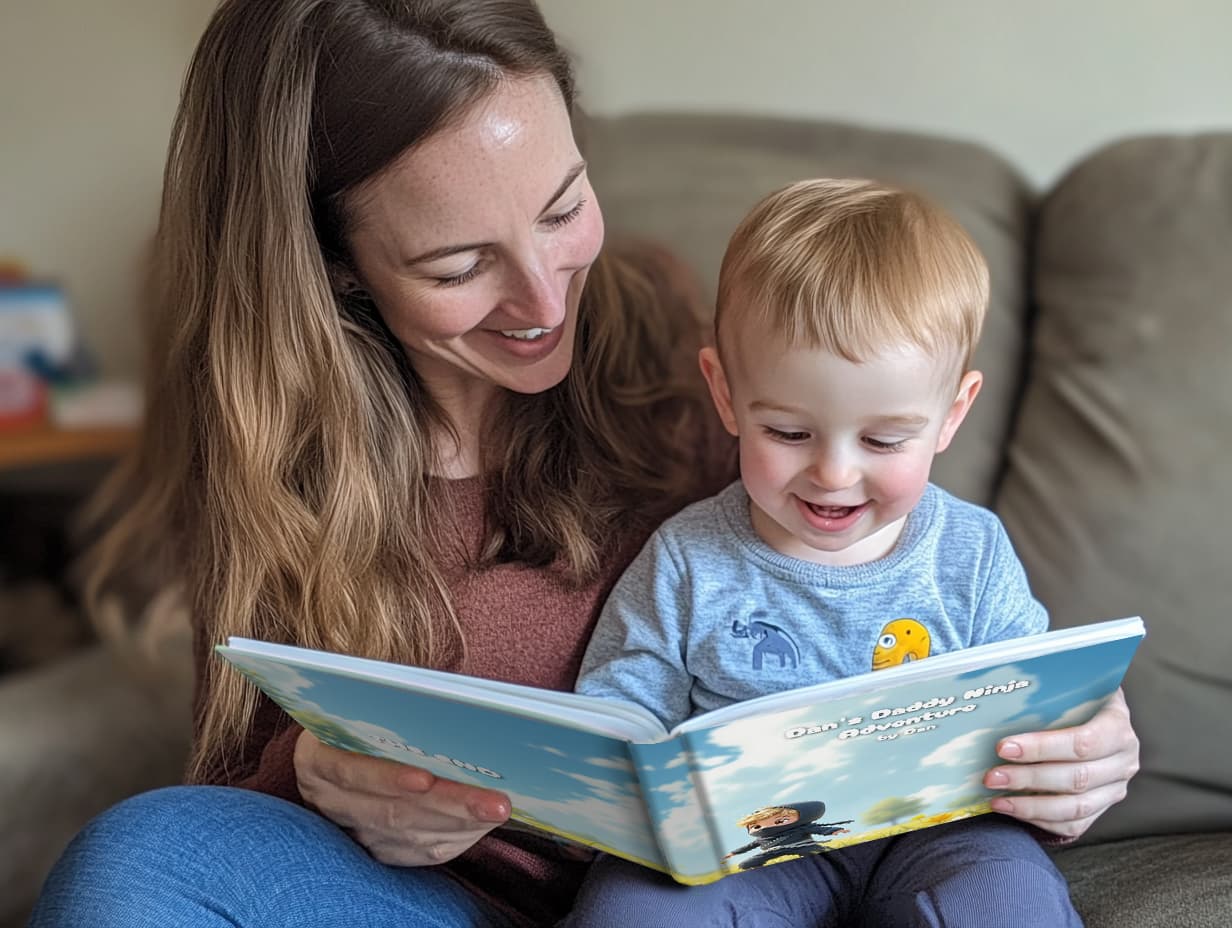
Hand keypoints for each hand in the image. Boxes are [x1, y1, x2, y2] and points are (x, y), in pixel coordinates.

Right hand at [294, 729, 510, 865]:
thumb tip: (454, 712)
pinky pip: (417, 852)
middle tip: (493, 801)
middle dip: (447, 805)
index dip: (387, 779)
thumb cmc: (365, 710)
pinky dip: (454, 838)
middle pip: (390, 811)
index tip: (426, 778)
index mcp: (317, 757)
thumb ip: (395, 708)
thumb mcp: (365, 702)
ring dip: (458, 824)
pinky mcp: (376, 849)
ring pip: (408, 835)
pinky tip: (482, 825)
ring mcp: (352, 830)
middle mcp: (328, 800)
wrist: (342, 744)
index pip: (352, 773)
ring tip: (496, 810)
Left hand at [983, 687, 1138, 838]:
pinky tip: (1012, 809)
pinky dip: (1040, 820)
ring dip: (1031, 805)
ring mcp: (1115, 788)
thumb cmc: (1076, 698)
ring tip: (997, 799)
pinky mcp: (1103, 808)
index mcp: (1117, 726)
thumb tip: (1004, 691)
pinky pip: (1074, 824)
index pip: (1083, 742)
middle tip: (992, 776)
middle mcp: (1124, 761)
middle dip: (1029, 779)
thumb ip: (1048, 692)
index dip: (1042, 748)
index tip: (1003, 747)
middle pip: (1076, 778)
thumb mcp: (1072, 686)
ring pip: (1075, 807)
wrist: (1097, 714)